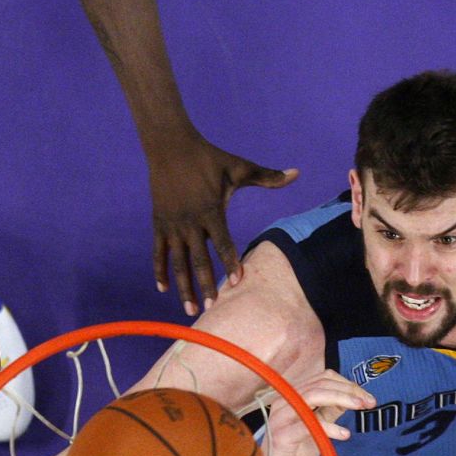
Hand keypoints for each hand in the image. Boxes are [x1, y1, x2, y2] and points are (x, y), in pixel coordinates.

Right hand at [146, 136, 296, 313]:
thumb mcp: (239, 167)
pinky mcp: (159, 224)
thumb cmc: (209, 157)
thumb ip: (267, 176)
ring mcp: (172, 225)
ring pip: (178, 263)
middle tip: (213, 307)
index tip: (237, 282)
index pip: (222, 243)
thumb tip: (297, 173)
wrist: (171, 146)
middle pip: (199, 260)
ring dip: (184, 288)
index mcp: (211, 210)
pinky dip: (160, 272)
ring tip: (190, 309)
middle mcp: (190, 222)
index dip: (230, 262)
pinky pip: (158, 253)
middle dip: (206, 285)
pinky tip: (164, 289)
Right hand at [260, 370, 373, 455]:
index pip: (322, 378)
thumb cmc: (295, 451)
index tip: (366, 396)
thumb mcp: (318, 426)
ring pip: (314, 396)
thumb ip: (330, 410)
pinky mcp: (282, 434)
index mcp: (292, 395)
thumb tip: (352, 398)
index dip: (347, 384)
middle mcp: (284, 400)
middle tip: (369, 401)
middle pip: (320, 384)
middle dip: (349, 390)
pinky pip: (308, 425)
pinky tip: (344, 434)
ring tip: (360, 407)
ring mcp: (281, 416)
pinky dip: (330, 427)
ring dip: (342, 399)